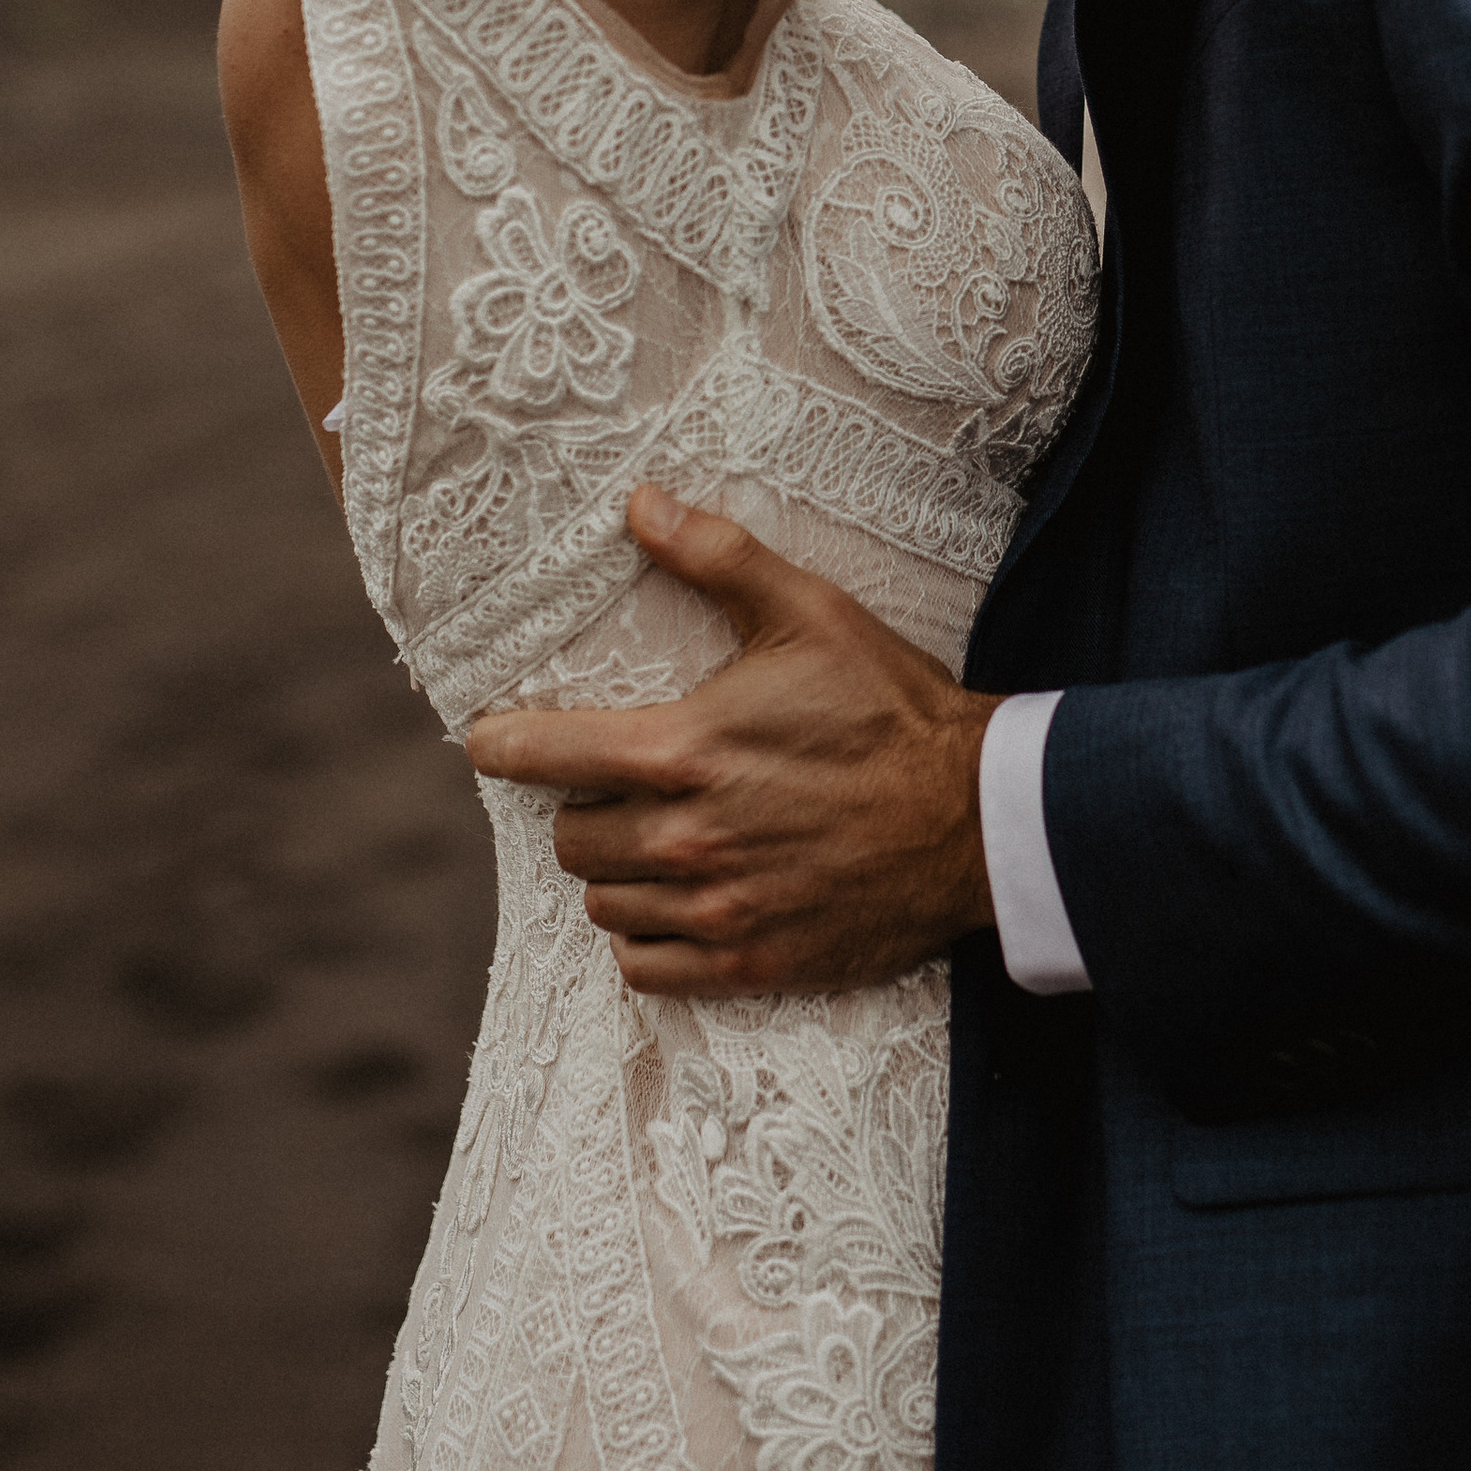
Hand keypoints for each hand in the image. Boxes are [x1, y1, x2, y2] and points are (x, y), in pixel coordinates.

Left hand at [467, 487, 996, 993]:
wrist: (978, 818)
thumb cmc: (892, 709)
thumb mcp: (810, 613)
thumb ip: (717, 557)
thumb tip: (640, 505)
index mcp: (685, 751)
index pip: (543, 757)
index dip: (502, 745)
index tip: (492, 739)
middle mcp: (686, 838)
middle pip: (570, 838)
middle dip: (585, 808)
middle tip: (627, 786)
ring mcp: (716, 908)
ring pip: (603, 903)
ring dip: (618, 872)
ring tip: (659, 840)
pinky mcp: (750, 959)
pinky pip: (644, 965)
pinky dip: (646, 936)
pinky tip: (677, 901)